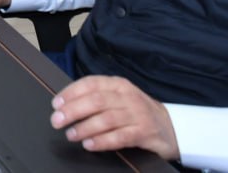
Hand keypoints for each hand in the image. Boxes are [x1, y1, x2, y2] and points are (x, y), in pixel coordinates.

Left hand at [50, 76, 178, 159]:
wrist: (171, 127)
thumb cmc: (137, 112)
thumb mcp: (118, 99)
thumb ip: (97, 99)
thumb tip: (65, 106)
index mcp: (117, 85)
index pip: (90, 83)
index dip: (71, 93)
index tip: (56, 104)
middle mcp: (127, 96)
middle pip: (96, 100)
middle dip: (73, 110)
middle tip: (57, 120)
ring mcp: (137, 114)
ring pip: (107, 118)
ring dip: (85, 127)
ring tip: (71, 134)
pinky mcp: (145, 132)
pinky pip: (120, 136)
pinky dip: (102, 141)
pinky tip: (89, 144)